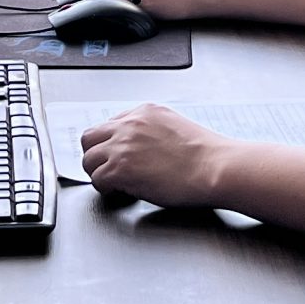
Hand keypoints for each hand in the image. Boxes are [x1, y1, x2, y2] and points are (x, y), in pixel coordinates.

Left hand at [79, 103, 232, 206]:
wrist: (216, 167)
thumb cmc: (206, 155)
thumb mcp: (176, 126)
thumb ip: (153, 131)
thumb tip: (143, 148)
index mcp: (144, 112)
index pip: (110, 124)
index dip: (111, 143)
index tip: (117, 155)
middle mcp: (130, 124)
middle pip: (90, 137)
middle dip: (96, 154)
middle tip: (107, 169)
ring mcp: (123, 146)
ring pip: (88, 159)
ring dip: (99, 172)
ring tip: (114, 183)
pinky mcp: (120, 169)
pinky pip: (97, 180)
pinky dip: (105, 188)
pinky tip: (120, 192)